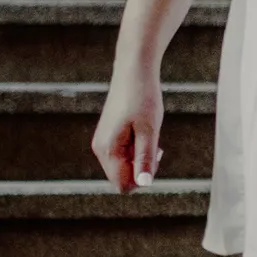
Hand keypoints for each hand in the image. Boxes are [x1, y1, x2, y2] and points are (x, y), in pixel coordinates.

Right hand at [93, 53, 164, 189]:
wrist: (133, 71)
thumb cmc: (143, 97)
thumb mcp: (149, 130)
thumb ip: (145, 158)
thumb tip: (144, 183)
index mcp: (108, 150)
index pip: (123, 185)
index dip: (142, 179)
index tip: (154, 157)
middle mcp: (100, 149)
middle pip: (122, 178)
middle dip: (141, 169)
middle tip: (156, 146)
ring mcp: (102, 143)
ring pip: (123, 167)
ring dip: (140, 158)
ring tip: (149, 136)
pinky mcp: (108, 136)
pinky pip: (122, 155)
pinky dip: (135, 150)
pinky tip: (143, 133)